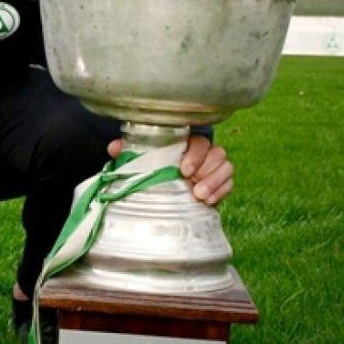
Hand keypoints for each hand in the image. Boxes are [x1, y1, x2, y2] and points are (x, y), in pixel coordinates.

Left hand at [106, 134, 232, 206]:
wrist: (170, 180)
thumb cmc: (156, 163)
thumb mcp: (143, 157)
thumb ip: (129, 150)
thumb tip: (114, 148)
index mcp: (188, 142)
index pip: (200, 142)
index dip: (195, 155)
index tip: (183, 170)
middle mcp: (205, 152)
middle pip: (217, 154)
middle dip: (207, 171)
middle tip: (194, 187)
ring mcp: (214, 167)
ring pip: (226, 168)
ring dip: (215, 182)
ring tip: (200, 196)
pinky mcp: (221, 183)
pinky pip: (229, 184)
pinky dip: (221, 192)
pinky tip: (209, 201)